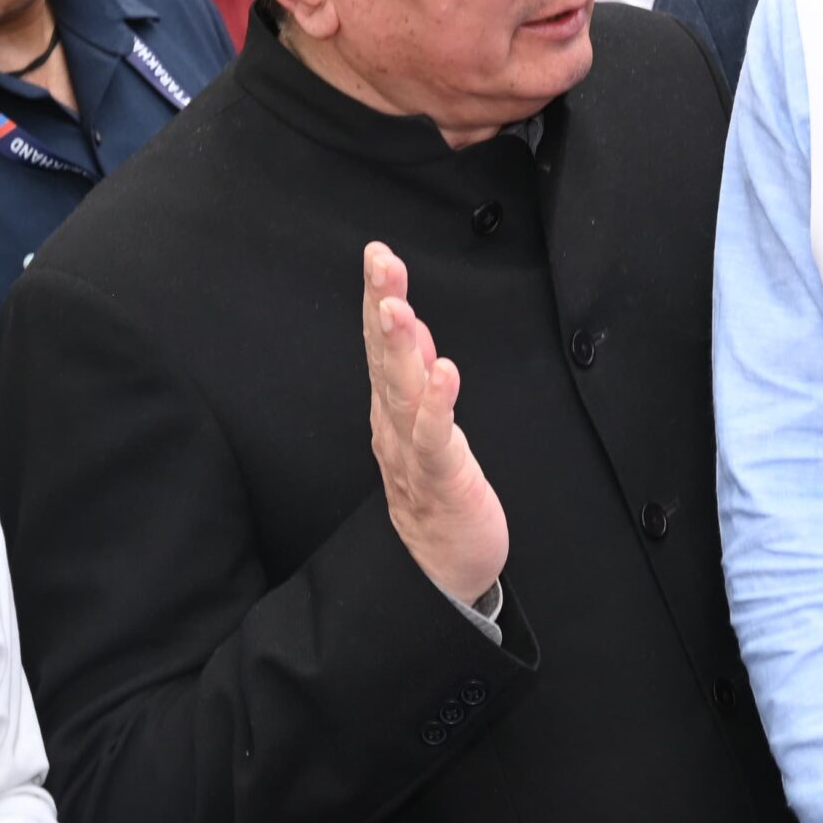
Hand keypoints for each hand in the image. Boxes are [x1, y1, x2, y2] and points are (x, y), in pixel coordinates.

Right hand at [363, 242, 508, 605]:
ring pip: (401, 392)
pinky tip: (444, 373)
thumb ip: (417, 376)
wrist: (444, 568)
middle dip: (381, 305)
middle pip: (383, 358)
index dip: (378, 297)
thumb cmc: (438, 492)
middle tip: (379, 261)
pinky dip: (437, 405)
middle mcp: (393, 425)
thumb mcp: (427, 424)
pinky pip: (434, 439)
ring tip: (399, 308)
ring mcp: (410, 452)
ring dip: (400, 348)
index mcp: (392, 409)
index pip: (382, 345)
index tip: (378, 253)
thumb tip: (411, 326)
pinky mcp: (438, 479)